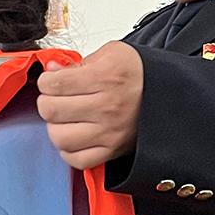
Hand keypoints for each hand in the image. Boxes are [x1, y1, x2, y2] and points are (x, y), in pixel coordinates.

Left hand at [36, 41, 143, 169]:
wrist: (169, 94)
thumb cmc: (139, 74)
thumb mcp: (111, 54)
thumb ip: (76, 62)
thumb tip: (50, 69)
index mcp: (105, 77)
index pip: (53, 84)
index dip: (45, 82)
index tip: (50, 82)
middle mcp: (107, 106)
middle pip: (51, 111)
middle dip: (47, 103)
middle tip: (55, 99)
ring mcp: (110, 132)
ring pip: (59, 137)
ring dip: (56, 127)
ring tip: (65, 118)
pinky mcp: (112, 150)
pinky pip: (76, 159)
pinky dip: (69, 150)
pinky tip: (75, 136)